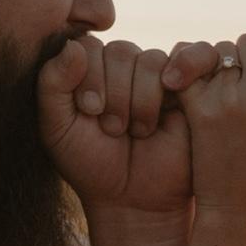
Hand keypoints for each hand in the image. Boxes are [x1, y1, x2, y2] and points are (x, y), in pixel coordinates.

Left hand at [37, 37, 208, 213]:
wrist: (133, 200)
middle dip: (115, 94)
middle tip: (114, 129)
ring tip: (138, 131)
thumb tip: (74, 44)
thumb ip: (52, 84)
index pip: (88, 46)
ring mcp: (159, 76)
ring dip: (142, 99)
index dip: (89, 76)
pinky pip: (193, 57)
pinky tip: (173, 99)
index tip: (88, 111)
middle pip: (121, 50)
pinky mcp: (192, 87)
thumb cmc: (91, 165)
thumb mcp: (56, 128)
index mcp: (91, 69)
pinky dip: (184, 69)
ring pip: (151, 59)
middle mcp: (125, 67)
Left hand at [172, 29, 245, 222]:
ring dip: (215, 65)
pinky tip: (180, 84)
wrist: (240, 211)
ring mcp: (232, 97)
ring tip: (216, 92)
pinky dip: (181, 72)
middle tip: (236, 84)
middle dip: (242, 57)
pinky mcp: (202, 109)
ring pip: (218, 50)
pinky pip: (187, 68)